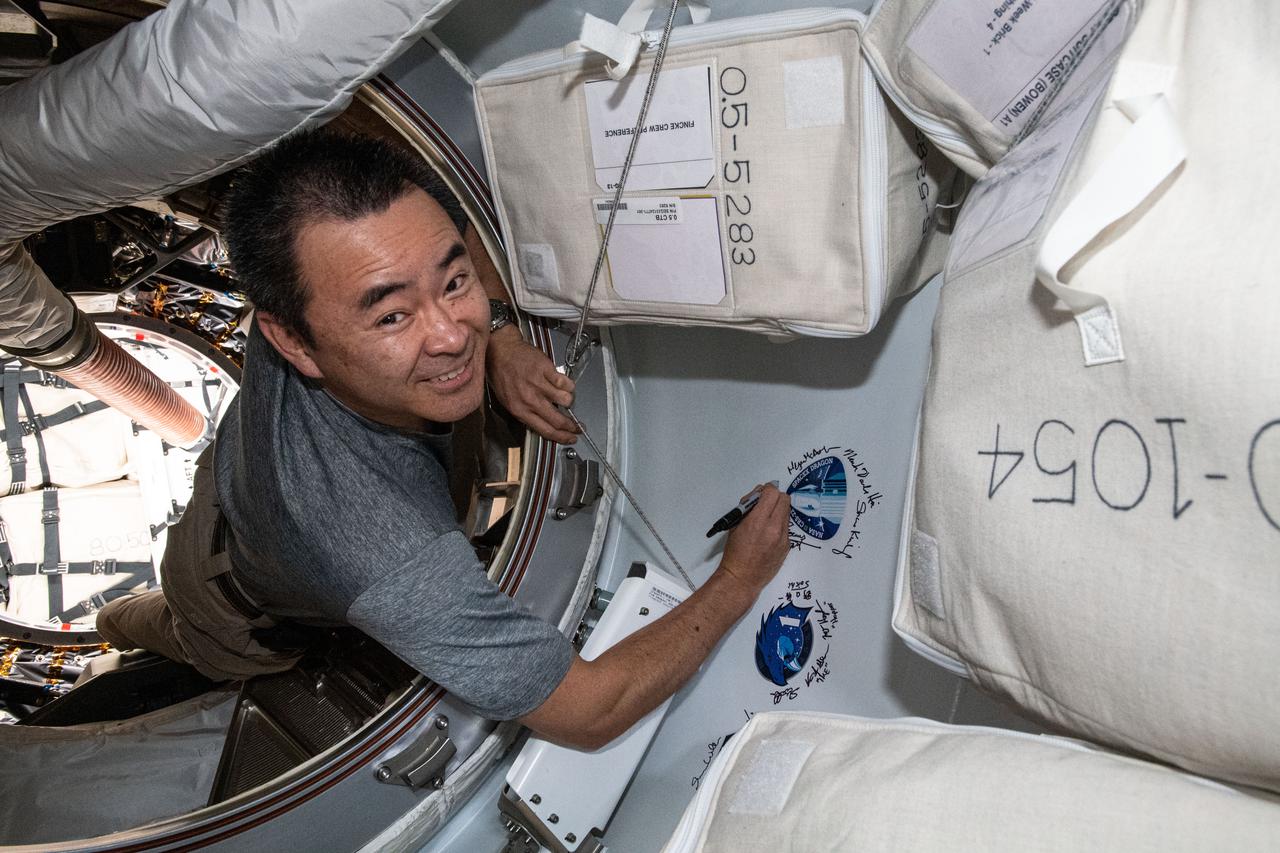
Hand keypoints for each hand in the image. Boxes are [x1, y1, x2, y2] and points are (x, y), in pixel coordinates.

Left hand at [485, 326, 579, 443]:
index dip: (562, 437)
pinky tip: (563, 383)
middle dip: (572, 426)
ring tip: (564, 396)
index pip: (546, 431)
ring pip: (566, 400)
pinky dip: (568, 384)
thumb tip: (545, 424)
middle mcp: (530, 399)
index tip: (570, 438)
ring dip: (568, 401)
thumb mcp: (508, 401)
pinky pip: (566, 383)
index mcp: (520, 410)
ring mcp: (539, 384)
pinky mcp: (546, 370)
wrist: (500, 352)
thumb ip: (526, 414)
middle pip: (558, 420)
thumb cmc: (502, 374)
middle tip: (577, 426)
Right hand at [719, 484, 790, 593]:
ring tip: (765, 520)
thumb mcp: (736, 526)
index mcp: (758, 521)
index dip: (767, 489)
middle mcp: (774, 528)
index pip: (772, 493)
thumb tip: (758, 496)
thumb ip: (749, 509)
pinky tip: (768, 534)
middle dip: (775, 497)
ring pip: (787, 512)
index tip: (761, 493)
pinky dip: (779, 525)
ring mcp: (783, 538)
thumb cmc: (734, 554)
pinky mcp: (787, 546)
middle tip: (765, 504)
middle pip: (784, 499)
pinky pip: (787, 527)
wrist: (742, 579)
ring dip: (778, 511)